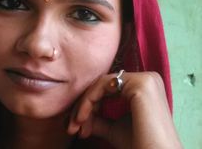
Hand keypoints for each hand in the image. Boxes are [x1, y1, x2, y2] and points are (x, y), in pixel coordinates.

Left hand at [67, 72, 182, 148]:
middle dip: (84, 106)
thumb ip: (97, 118)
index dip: (88, 106)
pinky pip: (103, 85)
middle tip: (72, 127)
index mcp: (143, 87)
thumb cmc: (140, 146)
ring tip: (76, 126)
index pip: (107, 88)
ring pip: (100, 84)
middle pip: (102, 85)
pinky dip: (88, 101)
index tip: (76, 127)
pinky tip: (82, 119)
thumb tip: (78, 116)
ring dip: (84, 105)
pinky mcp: (140, 83)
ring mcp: (145, 79)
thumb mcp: (113, 128)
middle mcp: (147, 78)